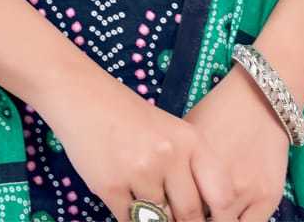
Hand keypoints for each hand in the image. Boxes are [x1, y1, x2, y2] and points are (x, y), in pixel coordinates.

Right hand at [39, 64, 221, 221]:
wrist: (81, 95)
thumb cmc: (128, 116)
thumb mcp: (169, 132)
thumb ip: (187, 169)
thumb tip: (200, 215)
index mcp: (190, 139)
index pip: (221, 193)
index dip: (221, 218)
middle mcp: (169, 155)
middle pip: (190, 214)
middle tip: (176, 217)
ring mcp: (140, 171)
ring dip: (156, 220)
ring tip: (147, 201)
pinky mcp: (111, 186)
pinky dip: (131, 218)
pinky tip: (127, 201)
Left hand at [180, 62, 295, 221]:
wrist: (261, 98)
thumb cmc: (219, 111)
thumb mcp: (189, 133)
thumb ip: (179, 166)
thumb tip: (165, 192)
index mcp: (192, 167)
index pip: (178, 208)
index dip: (174, 215)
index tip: (173, 213)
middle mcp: (217, 182)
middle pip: (200, 221)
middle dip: (195, 220)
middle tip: (193, 214)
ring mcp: (244, 192)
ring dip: (216, 221)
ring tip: (211, 212)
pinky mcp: (268, 197)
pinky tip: (231, 215)